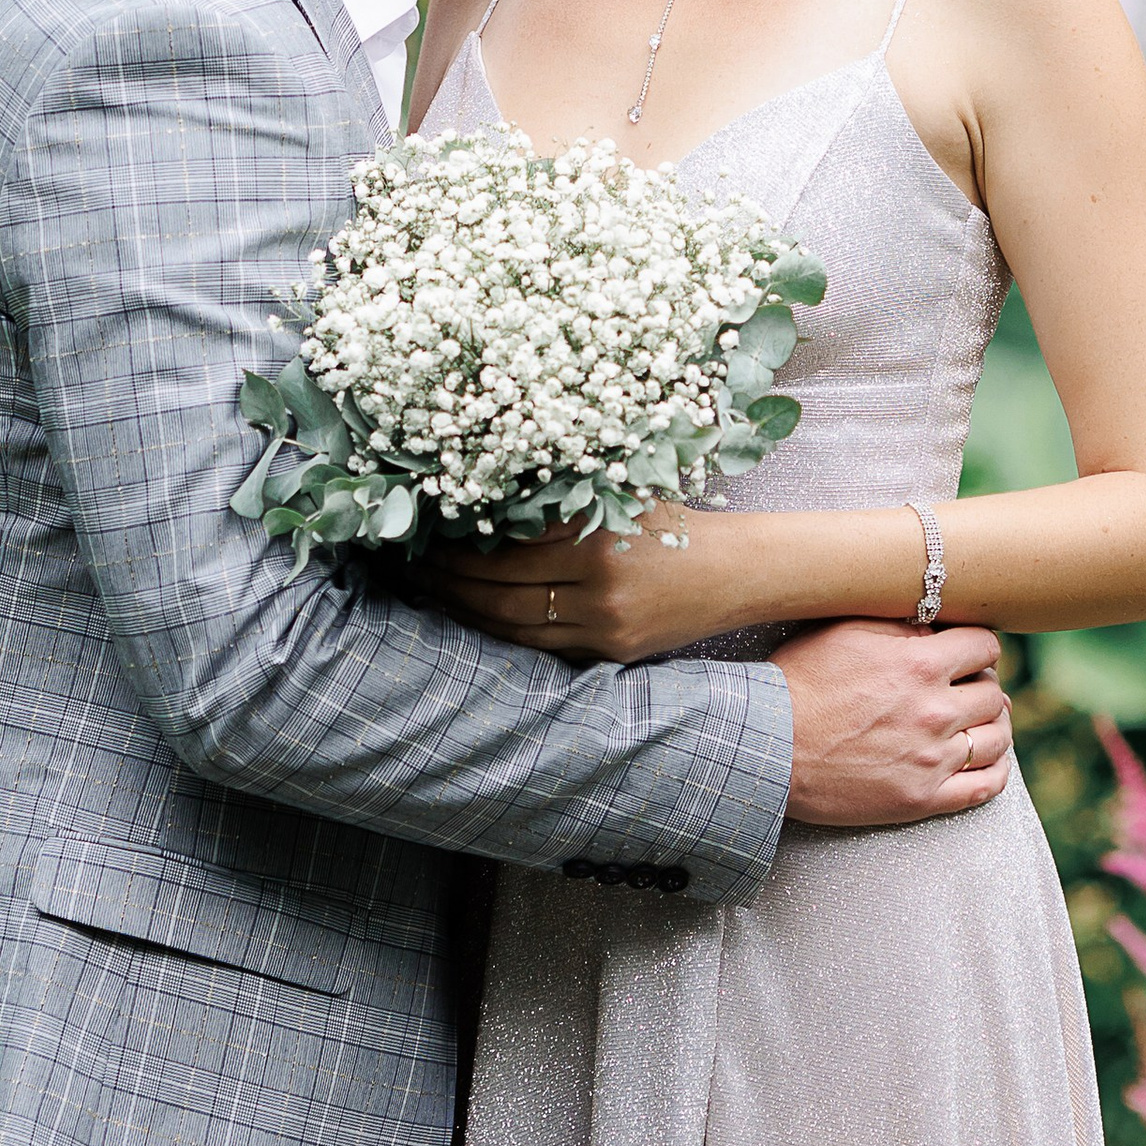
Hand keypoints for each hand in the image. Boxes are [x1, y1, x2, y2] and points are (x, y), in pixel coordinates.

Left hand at [422, 510, 757, 665]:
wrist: (736, 569)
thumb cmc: (671, 519)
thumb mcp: (616, 493)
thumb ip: (558, 498)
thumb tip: (483, 493)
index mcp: (592, 539)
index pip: (504, 550)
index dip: (457, 549)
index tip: (423, 536)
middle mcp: (597, 588)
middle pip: (500, 593)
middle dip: (448, 583)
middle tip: (409, 569)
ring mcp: (604, 627)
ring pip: (514, 627)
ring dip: (466, 613)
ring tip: (430, 595)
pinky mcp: (611, 653)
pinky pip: (542, 647)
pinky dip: (502, 634)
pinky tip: (476, 618)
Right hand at [773, 618, 1012, 826]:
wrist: (770, 746)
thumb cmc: (800, 682)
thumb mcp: (843, 631)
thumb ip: (898, 624)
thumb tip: (936, 627)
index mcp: (918, 664)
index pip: (984, 646)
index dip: (978, 645)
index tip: (967, 650)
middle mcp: (935, 711)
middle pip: (993, 693)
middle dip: (983, 683)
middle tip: (965, 685)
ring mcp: (933, 759)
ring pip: (998, 739)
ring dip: (994, 724)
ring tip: (980, 720)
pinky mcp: (924, 798)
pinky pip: (986, 788)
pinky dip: (998, 770)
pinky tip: (990, 759)